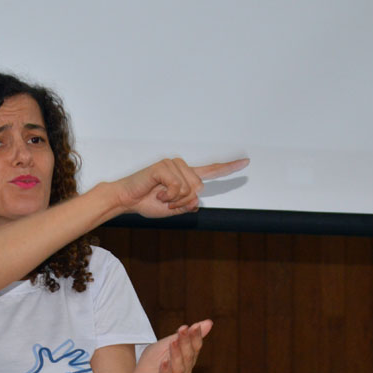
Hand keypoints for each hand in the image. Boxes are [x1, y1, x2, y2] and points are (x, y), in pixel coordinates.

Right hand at [115, 157, 248, 217]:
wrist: (126, 200)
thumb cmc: (147, 202)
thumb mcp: (172, 210)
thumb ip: (187, 205)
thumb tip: (196, 201)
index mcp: (185, 175)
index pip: (211, 170)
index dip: (229, 168)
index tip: (246, 162)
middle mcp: (181, 166)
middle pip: (199, 188)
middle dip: (183, 201)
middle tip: (166, 201)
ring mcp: (172, 164)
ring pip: (189, 188)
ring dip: (174, 199)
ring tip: (160, 196)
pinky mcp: (163, 166)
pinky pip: (177, 186)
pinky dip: (167, 195)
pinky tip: (157, 191)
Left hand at [126, 320, 211, 372]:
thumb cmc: (155, 360)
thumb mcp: (168, 344)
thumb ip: (186, 335)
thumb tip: (209, 322)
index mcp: (188, 361)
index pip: (195, 348)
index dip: (195, 337)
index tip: (194, 326)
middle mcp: (185, 372)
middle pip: (188, 357)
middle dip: (186, 343)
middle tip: (182, 330)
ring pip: (179, 369)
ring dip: (176, 355)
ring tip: (173, 342)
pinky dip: (165, 372)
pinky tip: (164, 362)